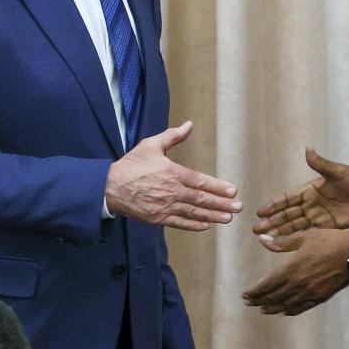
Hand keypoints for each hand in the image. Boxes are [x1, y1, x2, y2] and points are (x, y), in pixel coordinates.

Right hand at [105, 121, 241, 230]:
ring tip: (228, 218)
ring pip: (194, 212)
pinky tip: (206, 225)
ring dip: (213, 216)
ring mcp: (165, 206)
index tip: (233, 191)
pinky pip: (180, 223)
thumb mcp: (151, 145)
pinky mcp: (157, 218)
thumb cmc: (131, 165)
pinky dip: (194, 225)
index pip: (201, 181)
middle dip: (222, 204)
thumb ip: (173, 136)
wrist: (109, 187)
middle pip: (202, 199)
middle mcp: (171, 191)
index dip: (218, 187)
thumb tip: (189, 124)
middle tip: (238, 208)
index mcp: (172, 172)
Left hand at [242, 228, 348, 315]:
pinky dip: (291, 310)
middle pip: (275, 296)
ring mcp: (310, 293)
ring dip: (272, 307)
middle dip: (260, 300)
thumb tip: (262, 239)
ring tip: (262, 309)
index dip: (255, 290)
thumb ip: (283, 241)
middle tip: (249, 302)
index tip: (245, 294)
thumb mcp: (305, 236)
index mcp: (292, 268)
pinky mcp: (321, 297)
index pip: (268, 283)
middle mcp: (298, 284)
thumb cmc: (329, 241)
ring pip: (286, 304)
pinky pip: (302, 307)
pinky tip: (285, 311)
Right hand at [253, 148, 348, 235]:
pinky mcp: (327, 229)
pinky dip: (295, 240)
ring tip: (264, 239)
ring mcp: (318, 217)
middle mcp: (311, 204)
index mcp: (311, 190)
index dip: (274, 205)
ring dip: (279, 232)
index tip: (260, 211)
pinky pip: (308, 235)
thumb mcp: (338, 172)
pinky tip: (284, 245)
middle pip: (287, 215)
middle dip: (272, 222)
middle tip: (257, 230)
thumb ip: (321, 164)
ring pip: (294, 227)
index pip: (288, 198)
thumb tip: (308, 149)